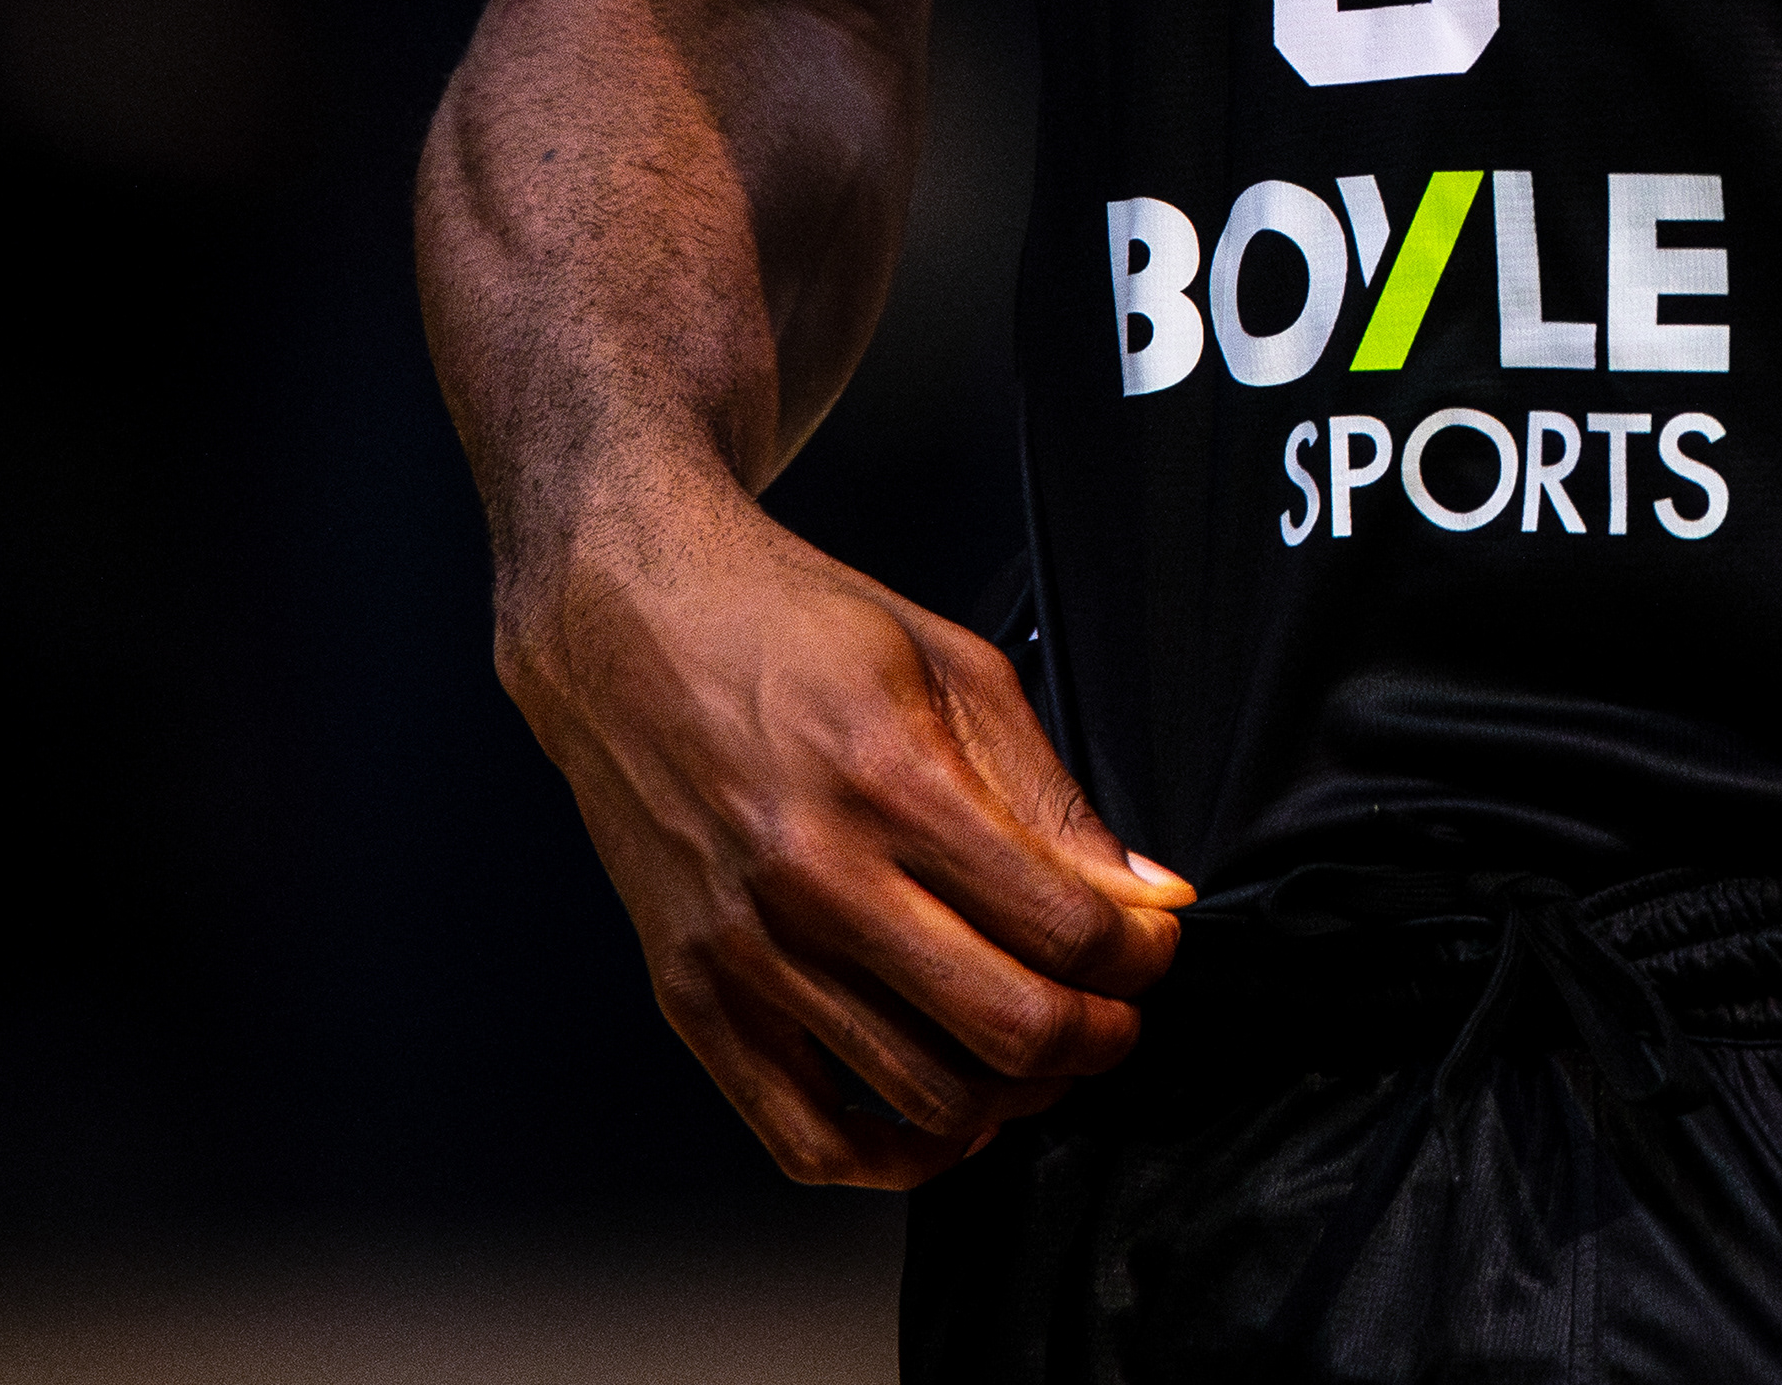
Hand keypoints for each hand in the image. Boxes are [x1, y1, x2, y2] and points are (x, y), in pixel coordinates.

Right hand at [499, 488, 1188, 1186]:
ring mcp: (744, 953)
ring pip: (924, 1096)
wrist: (627, 629)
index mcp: (891, 782)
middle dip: (1100, 1035)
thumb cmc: (790, 628)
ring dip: (1018, 1093)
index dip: (1141, 956)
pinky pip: (804, 1138)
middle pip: (1007, 1027)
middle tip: (1118, 1010)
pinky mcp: (692, 999)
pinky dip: (895, 1153)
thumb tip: (1144, 894)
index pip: (1064, 927)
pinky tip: (944, 1115)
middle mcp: (812, 879)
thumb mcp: (955, 667)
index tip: (1154, 944)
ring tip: (1044, 1049)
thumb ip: (1051, 797)